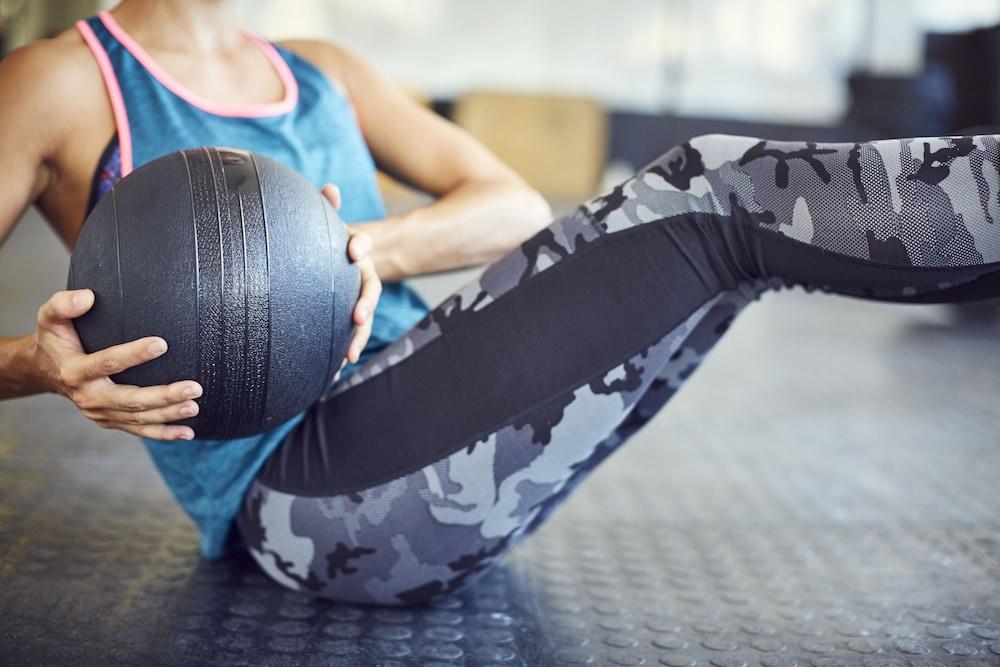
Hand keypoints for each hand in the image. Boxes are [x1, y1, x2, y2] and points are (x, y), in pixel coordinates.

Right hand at [31, 289, 200, 439]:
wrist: (45, 370)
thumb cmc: (55, 340)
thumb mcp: (49, 317)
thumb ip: (64, 304)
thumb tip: (87, 297)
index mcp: (74, 371)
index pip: (107, 363)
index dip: (134, 354)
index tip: (161, 344)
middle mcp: (88, 396)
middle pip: (129, 400)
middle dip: (163, 396)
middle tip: (193, 388)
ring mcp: (99, 412)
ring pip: (138, 418)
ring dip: (168, 414)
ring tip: (194, 406)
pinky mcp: (109, 420)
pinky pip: (138, 430)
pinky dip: (163, 433)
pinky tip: (186, 432)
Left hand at [322, 184, 380, 372]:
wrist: (334, 262)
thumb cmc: (326, 242)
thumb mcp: (327, 225)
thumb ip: (327, 207)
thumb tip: (331, 187)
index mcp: (357, 253)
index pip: (364, 247)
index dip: (361, 246)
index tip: (353, 251)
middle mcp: (362, 277)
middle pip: (369, 291)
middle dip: (365, 306)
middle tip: (358, 317)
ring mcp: (357, 299)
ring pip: (362, 321)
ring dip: (357, 338)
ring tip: (348, 357)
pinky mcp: (347, 318)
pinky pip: (348, 337)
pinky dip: (341, 354)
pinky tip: (332, 373)